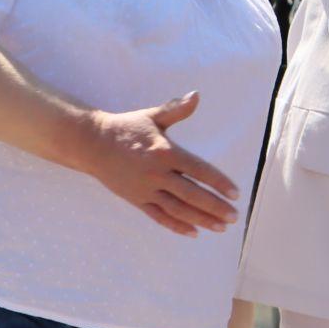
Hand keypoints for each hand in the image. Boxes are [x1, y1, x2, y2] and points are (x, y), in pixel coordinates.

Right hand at [78, 92, 239, 237]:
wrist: (92, 144)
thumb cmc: (126, 127)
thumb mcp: (152, 116)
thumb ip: (176, 109)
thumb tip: (196, 95)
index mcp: (165, 152)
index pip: (199, 170)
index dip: (218, 183)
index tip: (235, 194)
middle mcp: (157, 174)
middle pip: (191, 195)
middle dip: (215, 207)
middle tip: (234, 217)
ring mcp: (146, 190)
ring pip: (178, 210)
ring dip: (201, 220)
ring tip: (220, 227)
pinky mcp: (136, 200)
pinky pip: (159, 217)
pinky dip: (177, 226)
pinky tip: (194, 232)